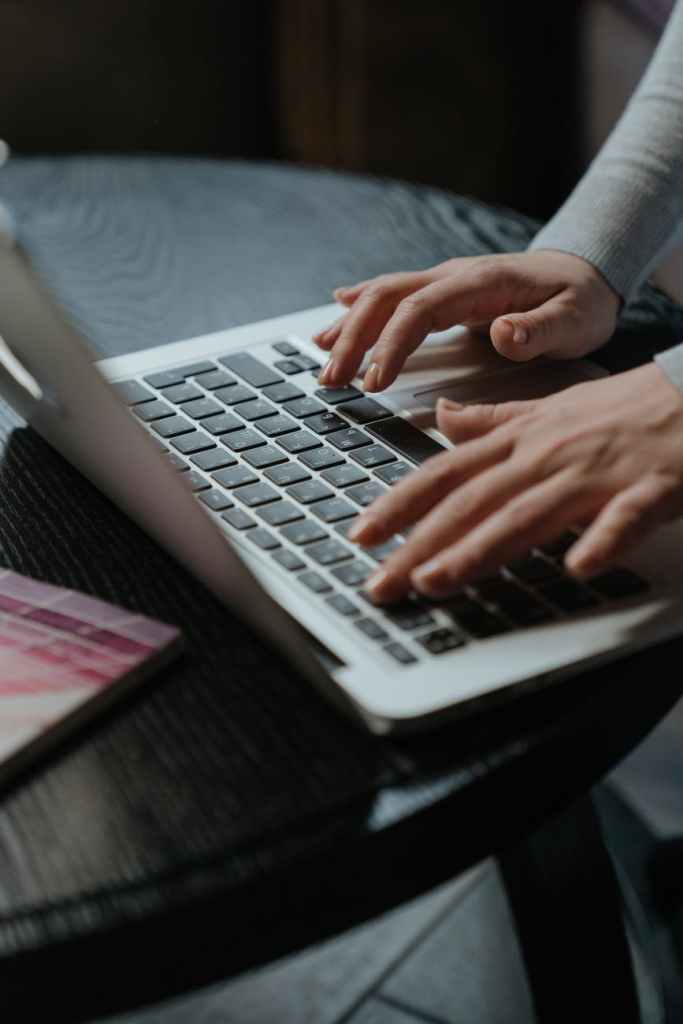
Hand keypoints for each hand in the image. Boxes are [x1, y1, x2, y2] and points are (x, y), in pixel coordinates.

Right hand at [314, 251, 618, 390]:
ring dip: (350, 324)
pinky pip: (396, 293)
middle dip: (354, 338)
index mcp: (481, 284)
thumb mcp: (576, 319)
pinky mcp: (445, 291)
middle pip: (389, 298)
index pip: (421, 311)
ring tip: (319, 355)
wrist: (588, 270)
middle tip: (331, 379)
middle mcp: (455, 276)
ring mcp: (447, 281)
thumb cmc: (582, 301)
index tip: (374, 382)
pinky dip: (362, 303)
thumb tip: (502, 333)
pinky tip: (338, 309)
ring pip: (384, 294)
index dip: (391, 345)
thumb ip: (540, 330)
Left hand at [348, 363, 682, 602]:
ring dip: (482, 547)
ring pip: (529, 512)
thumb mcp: (551, 408)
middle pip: (473, 501)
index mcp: (523, 439)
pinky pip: (624, 516)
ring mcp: (598, 471)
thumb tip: (442, 419)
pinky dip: (602, 539)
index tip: (362, 534)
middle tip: (382, 584)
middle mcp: (548, 455)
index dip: (400, 504)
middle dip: (422, 544)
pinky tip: (578, 566)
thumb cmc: (625, 406)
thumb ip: (494, 421)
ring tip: (438, 580)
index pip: (447, 472)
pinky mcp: (652, 487)